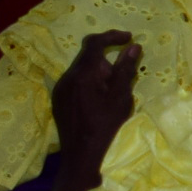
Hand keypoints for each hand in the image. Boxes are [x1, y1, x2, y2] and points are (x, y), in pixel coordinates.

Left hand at [50, 31, 140, 190]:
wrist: (81, 154)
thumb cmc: (105, 125)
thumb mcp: (121, 96)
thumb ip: (125, 69)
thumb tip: (133, 46)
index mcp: (84, 73)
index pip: (95, 42)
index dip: (112, 36)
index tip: (129, 38)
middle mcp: (67, 76)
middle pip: (88, 56)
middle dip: (107, 59)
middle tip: (123, 76)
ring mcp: (60, 88)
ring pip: (81, 69)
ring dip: (98, 72)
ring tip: (112, 92)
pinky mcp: (58, 99)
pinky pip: (75, 81)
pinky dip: (89, 82)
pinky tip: (98, 100)